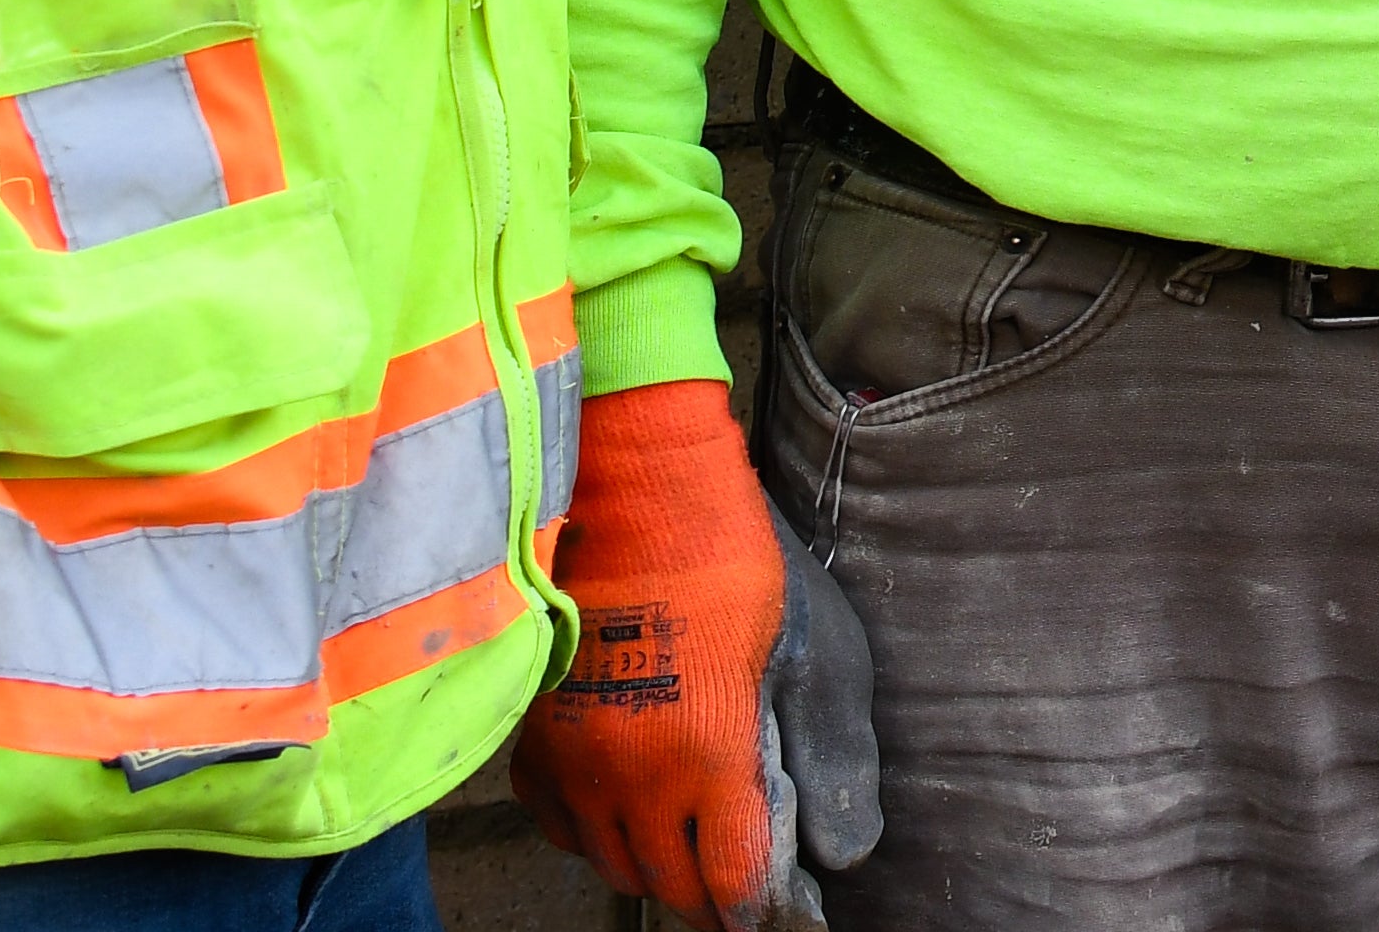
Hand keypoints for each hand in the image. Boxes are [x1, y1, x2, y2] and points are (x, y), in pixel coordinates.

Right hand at [511, 379, 882, 929]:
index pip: (729, 884)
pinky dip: (593, 832)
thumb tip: (843, 851)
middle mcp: (630, 776)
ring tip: (686, 846)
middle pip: (667, 887)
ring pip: (609, 863)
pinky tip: (625, 809)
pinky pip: (558, 823)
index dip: (757, 912)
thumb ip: (826, 758)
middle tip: (738, 884)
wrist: (634, 489)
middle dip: (709, 896)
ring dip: (652, 868)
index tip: (780, 917)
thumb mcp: (811, 649)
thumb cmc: (733, 560)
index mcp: (706, 757)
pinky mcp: (535, 734)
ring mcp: (572, 760)